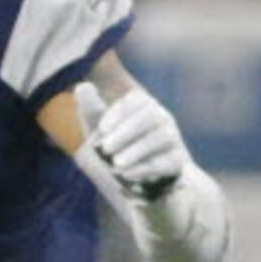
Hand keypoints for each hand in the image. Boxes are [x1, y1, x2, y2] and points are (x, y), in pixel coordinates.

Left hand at [75, 84, 187, 200]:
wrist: (135, 173)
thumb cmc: (114, 142)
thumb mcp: (99, 127)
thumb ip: (90, 107)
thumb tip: (83, 86)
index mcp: (143, 105)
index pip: (135, 100)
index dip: (118, 113)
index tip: (101, 128)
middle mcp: (162, 117)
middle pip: (151, 116)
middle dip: (126, 131)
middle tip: (105, 148)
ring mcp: (173, 138)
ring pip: (162, 137)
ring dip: (137, 150)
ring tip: (115, 163)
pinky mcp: (177, 161)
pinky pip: (167, 162)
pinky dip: (146, 168)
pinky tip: (126, 174)